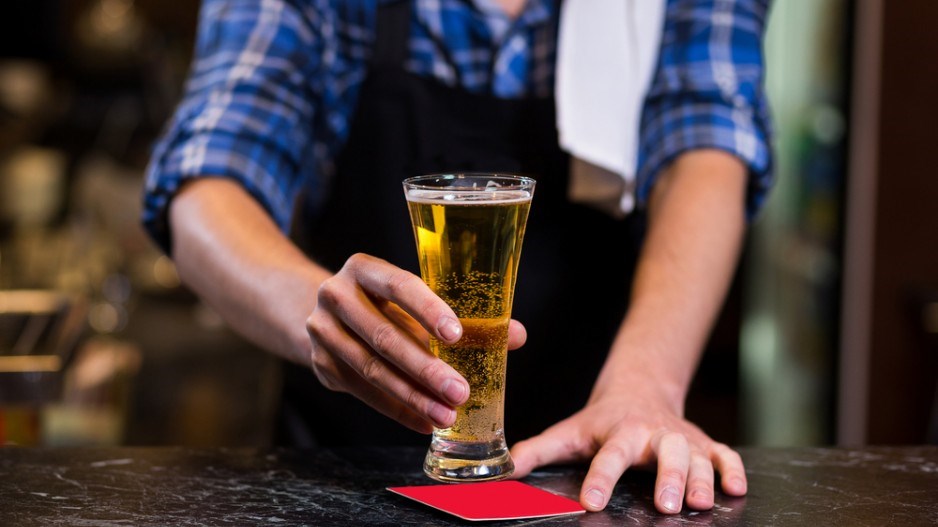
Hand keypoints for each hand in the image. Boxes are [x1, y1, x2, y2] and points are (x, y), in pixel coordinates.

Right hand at [306, 253, 526, 433]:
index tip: (457, 335)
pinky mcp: (320, 364)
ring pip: (371, 369)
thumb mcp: (416, 300)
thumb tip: (516, 335)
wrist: (328, 314)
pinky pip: (362, 392)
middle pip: (384, 336)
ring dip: (412, 397)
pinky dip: (396, 410)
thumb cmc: (387, 304)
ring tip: (446, 414)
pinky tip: (423, 422)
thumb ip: (464, 316)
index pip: (399, 285)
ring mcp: (322, 331)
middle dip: (426, 368)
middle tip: (460, 391)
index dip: (428, 310)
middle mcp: (336, 294)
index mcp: (364, 268)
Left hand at [510, 380, 746, 514]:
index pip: (609, 456)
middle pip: (664, 453)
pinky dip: (732, 469)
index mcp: (618, 432)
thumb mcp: (568, 432)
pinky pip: (724, 454)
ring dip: (699, 478)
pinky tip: (736, 489)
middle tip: (665, 506)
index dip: (600, 479)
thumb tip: (504, 471)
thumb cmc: (600, 421)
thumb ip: (537, 451)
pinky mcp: (703, 443)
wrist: (638, 389)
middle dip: (667, 477)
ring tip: (698, 503)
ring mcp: (681, 438)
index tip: (592, 501)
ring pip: (696, 456)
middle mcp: (653, 434)